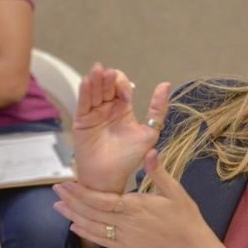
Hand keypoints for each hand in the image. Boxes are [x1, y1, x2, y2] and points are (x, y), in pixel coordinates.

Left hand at [53, 149, 236, 247]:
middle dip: (72, 201)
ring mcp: (124, 238)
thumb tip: (149, 151)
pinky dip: (86, 234)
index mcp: (135, 207)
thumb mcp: (174, 190)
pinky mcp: (126, 247)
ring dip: (74, 217)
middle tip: (56, 190)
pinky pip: (102, 241)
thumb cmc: (184, 214)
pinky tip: (75, 228)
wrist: (190, 244)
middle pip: (92, 213)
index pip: (101, 200)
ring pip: (93, 228)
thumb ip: (158, 172)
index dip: (81, 193)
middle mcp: (125, 224)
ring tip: (58, 206)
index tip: (66, 183)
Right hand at [72, 62, 169, 192]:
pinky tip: (87, 81)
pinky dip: (84, 92)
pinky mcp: (82, 121)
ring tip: (98, 70)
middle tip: (109, 74)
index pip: (122, 87)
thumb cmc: (129, 158)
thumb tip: (166, 84)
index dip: (124, 86)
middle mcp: (108, 108)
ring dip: (96, 80)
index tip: (128, 96)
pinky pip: (82, 103)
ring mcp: (94, 114)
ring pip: (94, 91)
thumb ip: (157, 109)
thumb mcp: (149, 132)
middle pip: (106, 86)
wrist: (110, 177)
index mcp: (124, 109)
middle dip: (108, 79)